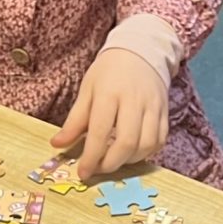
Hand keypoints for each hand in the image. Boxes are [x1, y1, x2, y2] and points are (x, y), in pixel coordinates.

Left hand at [52, 47, 166, 179]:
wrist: (140, 51)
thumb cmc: (109, 72)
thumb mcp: (87, 90)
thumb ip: (74, 120)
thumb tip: (57, 144)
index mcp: (108, 93)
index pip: (100, 132)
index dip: (91, 157)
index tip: (83, 173)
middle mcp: (134, 100)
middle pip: (127, 142)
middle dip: (111, 164)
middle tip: (98, 169)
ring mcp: (153, 107)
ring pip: (146, 145)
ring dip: (129, 160)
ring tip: (114, 160)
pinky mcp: (165, 112)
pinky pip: (159, 140)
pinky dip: (146, 153)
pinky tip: (132, 152)